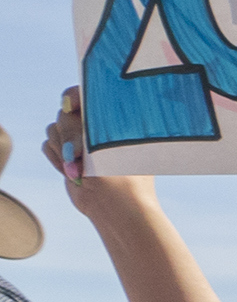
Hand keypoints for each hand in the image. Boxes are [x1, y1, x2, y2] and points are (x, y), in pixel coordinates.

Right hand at [43, 90, 157, 233]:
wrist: (116, 207)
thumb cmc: (123, 173)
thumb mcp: (111, 142)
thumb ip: (90, 120)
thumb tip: (67, 105)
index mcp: (115, 119)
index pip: (87, 93)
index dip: (74, 96)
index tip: (71, 107)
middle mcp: (96, 127)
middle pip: (66, 114)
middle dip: (70, 134)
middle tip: (80, 154)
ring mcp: (81, 140)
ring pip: (54, 129)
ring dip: (64, 149)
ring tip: (82, 169)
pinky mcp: (67, 154)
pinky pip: (48, 145)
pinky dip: (57, 159)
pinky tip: (74, 174)